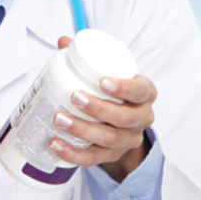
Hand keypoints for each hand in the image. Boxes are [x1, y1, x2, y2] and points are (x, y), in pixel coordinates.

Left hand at [48, 36, 156, 182]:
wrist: (121, 124)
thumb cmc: (113, 92)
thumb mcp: (109, 73)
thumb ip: (88, 57)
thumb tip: (63, 41)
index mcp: (144, 94)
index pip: (141, 91)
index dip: (124, 88)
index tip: (102, 81)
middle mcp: (141, 118)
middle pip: (125, 118)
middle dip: (98, 109)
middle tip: (74, 97)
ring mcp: (128, 140)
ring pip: (109, 139)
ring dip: (82, 130)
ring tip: (59, 119)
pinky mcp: (112, 156)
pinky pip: (94, 159)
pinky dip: (73, 153)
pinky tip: (55, 144)